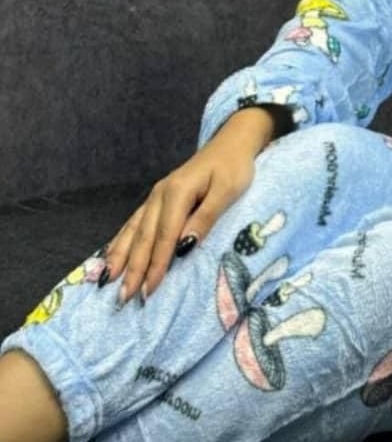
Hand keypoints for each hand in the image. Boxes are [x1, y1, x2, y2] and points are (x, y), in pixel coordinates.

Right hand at [101, 139, 256, 306]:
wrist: (231, 142)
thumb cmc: (234, 167)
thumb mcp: (228, 191)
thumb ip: (206, 217)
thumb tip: (184, 246)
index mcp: (178, 192)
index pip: (165, 236)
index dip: (156, 265)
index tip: (149, 290)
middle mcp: (160, 194)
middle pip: (144, 237)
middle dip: (133, 269)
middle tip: (123, 298)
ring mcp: (155, 195)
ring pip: (133, 230)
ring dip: (120, 257)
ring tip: (107, 281)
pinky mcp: (157, 198)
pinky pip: (134, 222)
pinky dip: (121, 240)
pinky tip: (111, 255)